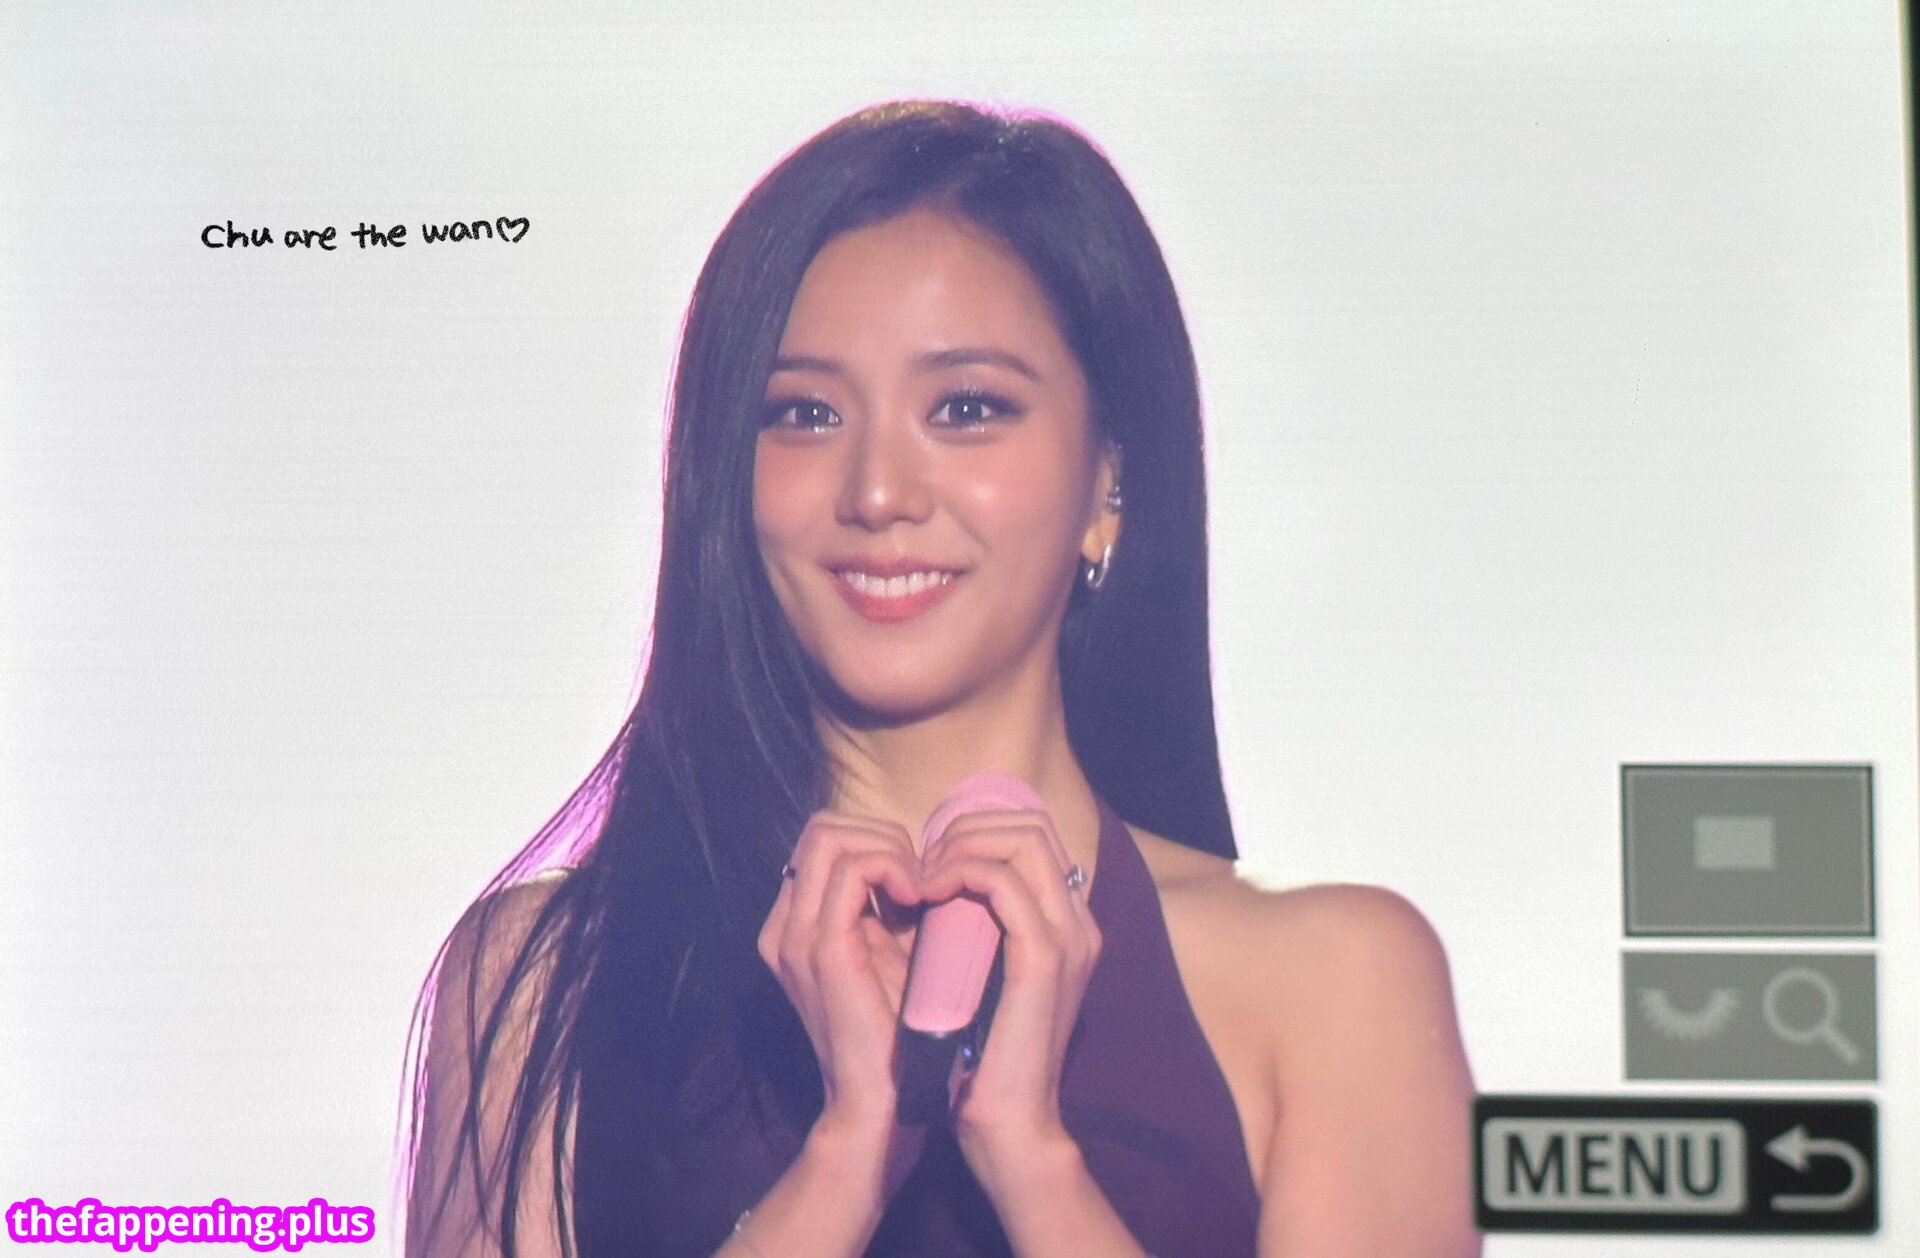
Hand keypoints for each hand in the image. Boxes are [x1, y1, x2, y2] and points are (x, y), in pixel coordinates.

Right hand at [757, 811, 924, 1142]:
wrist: (883, 1105)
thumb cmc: (902, 1035)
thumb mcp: (896, 957)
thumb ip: (893, 910)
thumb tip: (928, 858)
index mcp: (797, 926)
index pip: (826, 840)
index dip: (878, 842)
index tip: (921, 880)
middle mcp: (785, 925)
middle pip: (822, 826)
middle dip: (883, 835)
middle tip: (923, 878)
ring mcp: (796, 935)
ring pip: (831, 834)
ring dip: (890, 847)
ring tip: (922, 888)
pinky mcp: (822, 948)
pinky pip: (852, 869)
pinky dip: (893, 868)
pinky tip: (921, 899)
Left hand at [914, 808, 1102, 1188]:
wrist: (1007, 1124)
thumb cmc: (980, 1058)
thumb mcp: (980, 977)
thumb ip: (975, 930)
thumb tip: (934, 885)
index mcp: (1069, 926)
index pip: (1035, 834)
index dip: (977, 829)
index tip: (930, 858)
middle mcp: (1078, 923)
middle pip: (1034, 823)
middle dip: (968, 827)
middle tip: (923, 861)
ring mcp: (1068, 937)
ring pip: (1024, 839)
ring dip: (962, 845)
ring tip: (922, 877)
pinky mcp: (1044, 958)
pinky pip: (1004, 883)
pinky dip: (961, 873)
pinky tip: (927, 894)